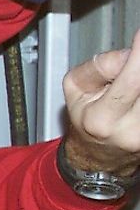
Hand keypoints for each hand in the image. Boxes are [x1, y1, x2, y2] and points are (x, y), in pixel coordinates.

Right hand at [63, 29, 139, 178]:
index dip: (139, 56)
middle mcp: (130, 130)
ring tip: (129, 88)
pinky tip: (134, 98)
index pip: (132, 80)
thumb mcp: (75, 88)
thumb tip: (130, 53)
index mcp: (102, 119)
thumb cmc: (86, 120)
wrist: (98, 156)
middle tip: (129, 66)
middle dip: (137, 67)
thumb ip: (99, 66)